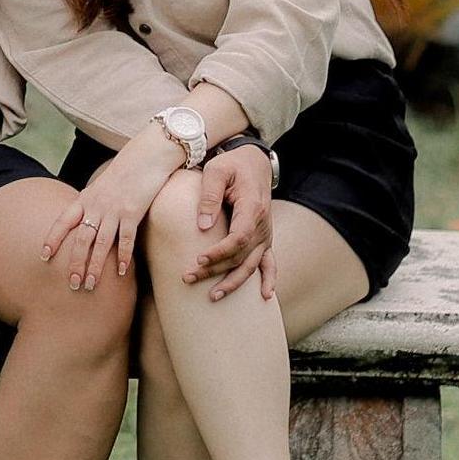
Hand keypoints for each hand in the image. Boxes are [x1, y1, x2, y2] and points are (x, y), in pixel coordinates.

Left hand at [41, 130, 177, 292]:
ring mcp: (114, 210)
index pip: (63, 221)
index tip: (43, 256)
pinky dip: (122, 257)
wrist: (145, 157)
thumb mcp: (99, 187)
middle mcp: (96, 206)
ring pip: (100, 244)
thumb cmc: (123, 174)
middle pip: (81, 239)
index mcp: (85, 199)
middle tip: (71, 284)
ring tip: (90, 285)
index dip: (52, 239)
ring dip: (94, 267)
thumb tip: (81, 225)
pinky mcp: (133, 213)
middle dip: (74, 263)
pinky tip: (120, 272)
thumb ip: (89, 205)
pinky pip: (125, 239)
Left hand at [185, 143, 274, 300]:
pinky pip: (270, 262)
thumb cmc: (232, 165)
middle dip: (215, 270)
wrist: (254, 163)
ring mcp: (266, 234)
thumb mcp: (216, 170)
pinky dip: (269, 279)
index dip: (220, 252)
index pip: (238, 238)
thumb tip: (202, 226)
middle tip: (188, 278)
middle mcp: (263, 225)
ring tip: (213, 296)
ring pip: (252, 264)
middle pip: (241, 256)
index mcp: (252, 208)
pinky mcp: (264, 238)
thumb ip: (209, 195)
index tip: (199, 259)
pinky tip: (264, 297)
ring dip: (233, 282)